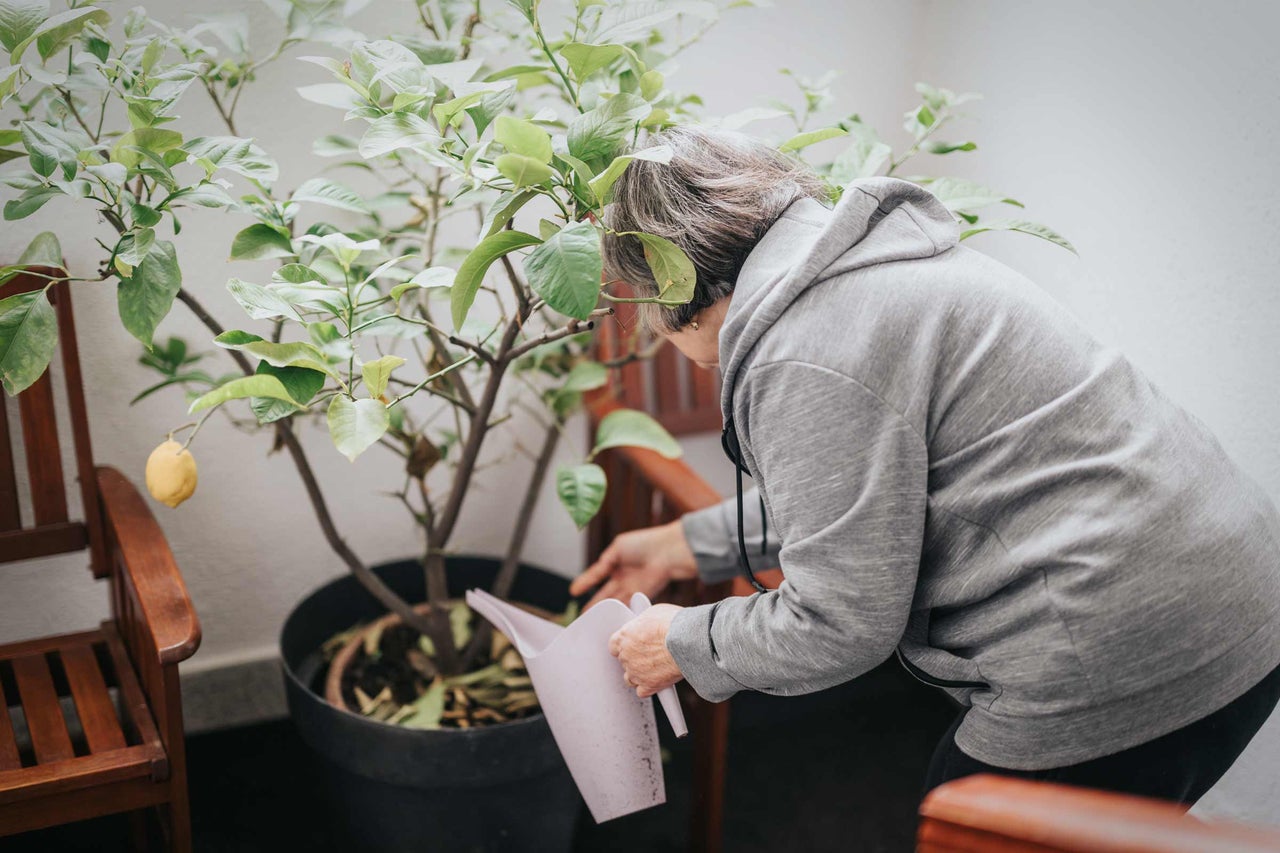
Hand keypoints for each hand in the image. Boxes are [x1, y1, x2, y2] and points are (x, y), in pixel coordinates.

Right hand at [569, 520, 698, 608]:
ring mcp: (632, 586)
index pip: (597, 574)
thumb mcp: (618, 548)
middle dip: (595, 603)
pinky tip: (609, 620)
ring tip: (591, 623)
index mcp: (617, 560)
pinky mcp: (642, 595)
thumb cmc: (644, 544)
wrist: (668, 552)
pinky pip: (626, 605)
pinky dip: (618, 612)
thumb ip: (606, 562)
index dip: (586, 582)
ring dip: (604, 611)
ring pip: (614, 601)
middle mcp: (624, 576)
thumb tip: (598, 570)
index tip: (573, 592)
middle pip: (605, 593)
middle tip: (582, 616)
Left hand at [609, 604, 683, 697]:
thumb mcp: (653, 613)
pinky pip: (642, 691)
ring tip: (654, 668)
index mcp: (623, 636)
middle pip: (624, 661)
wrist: (686, 641)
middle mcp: (626, 656)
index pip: (614, 645)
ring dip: (639, 674)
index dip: (624, 646)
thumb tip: (646, 624)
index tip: (632, 646)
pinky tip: (658, 680)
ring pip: (630, 679)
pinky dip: (649, 687)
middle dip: (635, 658)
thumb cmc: (672, 623)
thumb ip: (644, 624)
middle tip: (650, 654)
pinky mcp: (648, 685)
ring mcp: (635, 672)